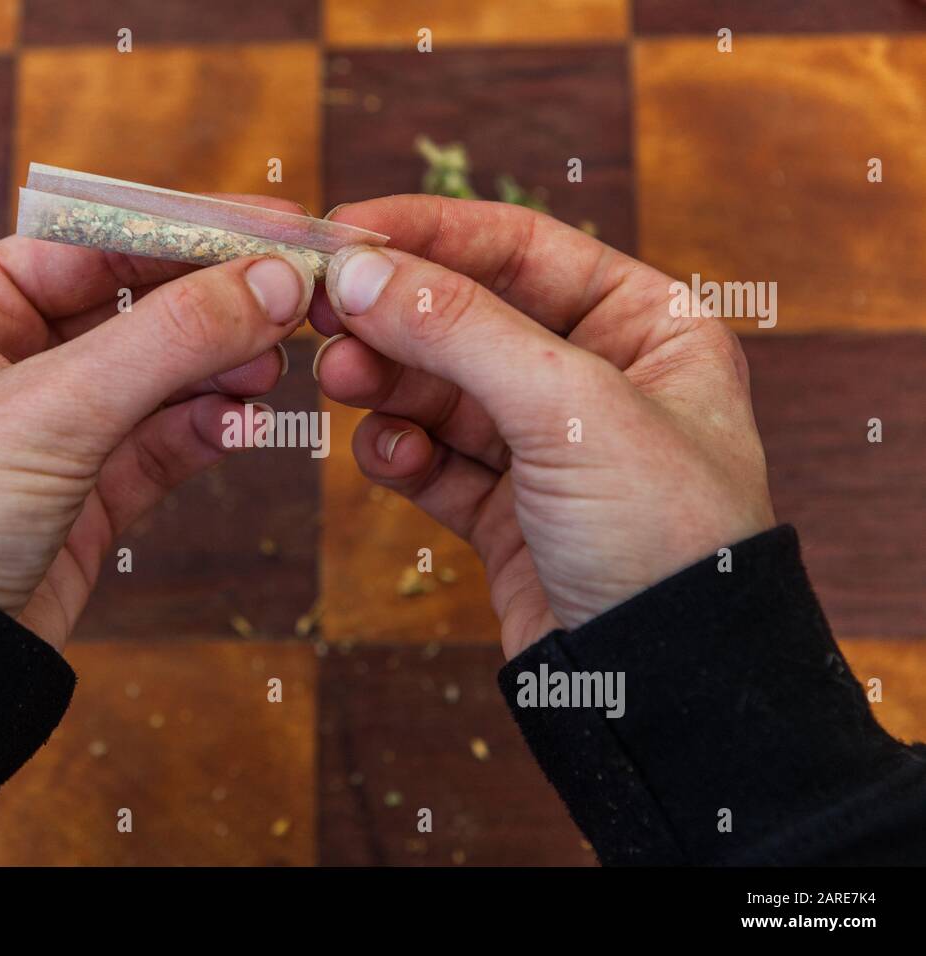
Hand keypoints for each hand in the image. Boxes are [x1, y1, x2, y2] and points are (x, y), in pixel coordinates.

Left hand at [0, 200, 312, 650]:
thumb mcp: (53, 407)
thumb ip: (168, 338)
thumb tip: (273, 280)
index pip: (92, 242)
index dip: (184, 229)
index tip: (272, 226)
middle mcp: (9, 362)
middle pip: (135, 306)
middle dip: (214, 303)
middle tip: (295, 296)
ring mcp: (53, 430)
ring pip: (159, 376)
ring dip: (219, 367)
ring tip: (272, 369)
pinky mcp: (88, 494)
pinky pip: (163, 442)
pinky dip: (207, 427)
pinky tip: (243, 421)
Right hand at [311, 195, 775, 658]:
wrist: (668, 689)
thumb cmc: (666, 535)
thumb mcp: (569, 407)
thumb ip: (459, 327)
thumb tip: (357, 269)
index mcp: (648, 326)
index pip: (520, 247)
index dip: (427, 234)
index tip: (343, 229)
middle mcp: (600, 379)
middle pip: (469, 317)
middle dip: (396, 318)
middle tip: (324, 317)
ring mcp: (549, 449)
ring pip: (441, 390)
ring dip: (388, 383)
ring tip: (341, 384)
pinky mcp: (508, 514)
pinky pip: (436, 460)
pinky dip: (402, 452)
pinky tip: (390, 457)